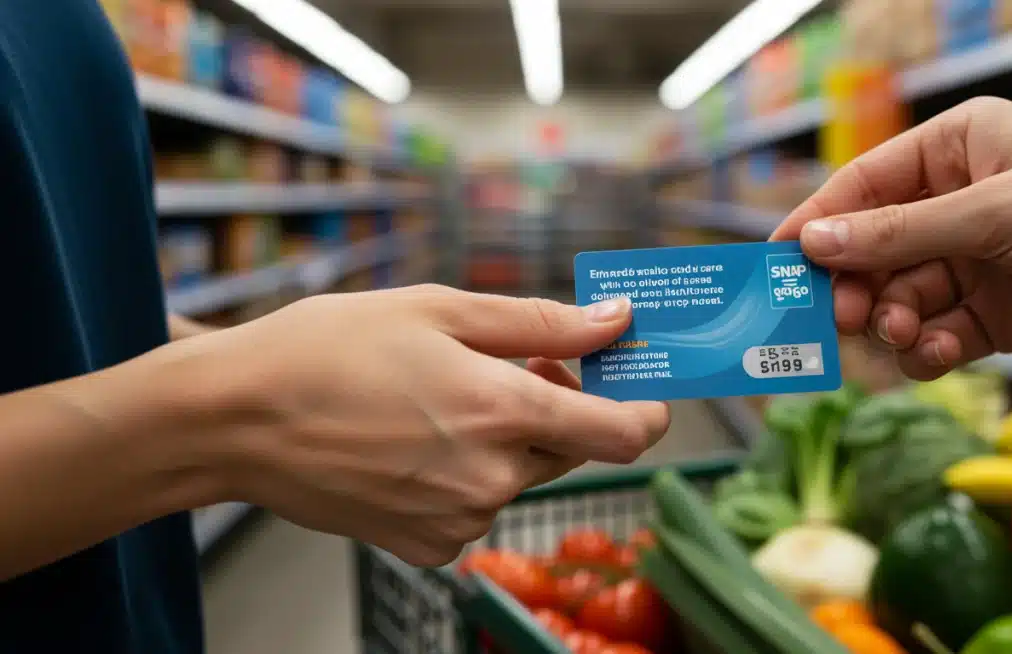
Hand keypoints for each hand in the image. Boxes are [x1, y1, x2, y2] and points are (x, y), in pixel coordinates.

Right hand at [179, 286, 667, 565]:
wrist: (235, 421)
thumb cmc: (329, 349)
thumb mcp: (439, 310)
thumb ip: (541, 323)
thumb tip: (618, 319)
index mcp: (505, 412)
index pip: (624, 433)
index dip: (647, 409)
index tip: (641, 385)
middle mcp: (493, 479)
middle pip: (569, 447)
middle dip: (556, 406)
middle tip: (501, 364)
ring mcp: (460, 521)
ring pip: (520, 475)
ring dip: (505, 439)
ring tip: (436, 398)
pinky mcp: (428, 547)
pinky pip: (477, 507)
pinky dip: (465, 474)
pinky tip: (412, 443)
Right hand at [772, 97, 1011, 379]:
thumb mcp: (998, 211)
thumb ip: (902, 233)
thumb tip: (814, 241)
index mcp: (955, 151)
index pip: (863, 187)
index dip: (816, 224)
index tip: (774, 264)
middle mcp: (957, 205)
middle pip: (873, 249)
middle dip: (853, 283)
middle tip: (841, 315)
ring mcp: (975, 262)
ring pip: (899, 297)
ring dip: (890, 321)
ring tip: (900, 333)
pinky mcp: (997, 315)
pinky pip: (937, 334)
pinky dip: (926, 349)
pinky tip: (935, 352)